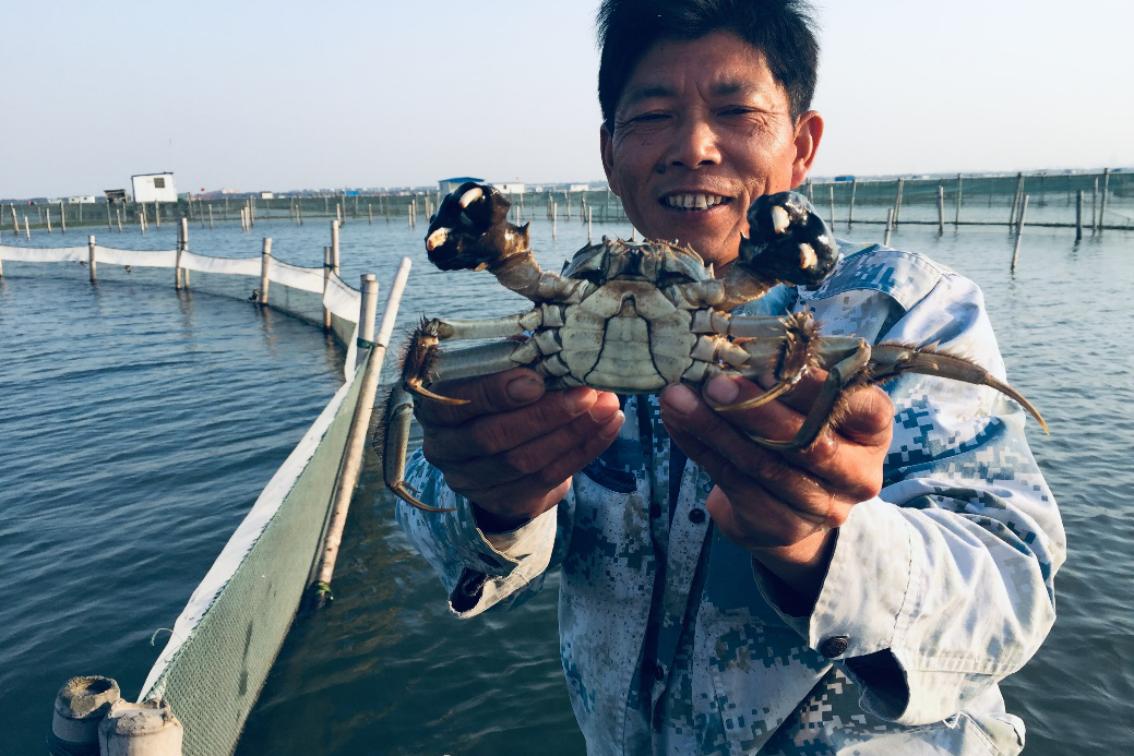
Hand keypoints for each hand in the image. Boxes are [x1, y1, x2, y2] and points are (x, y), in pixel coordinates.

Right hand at [416, 367, 622, 530]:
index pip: (457, 404)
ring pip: (526, 461)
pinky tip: (608, 426)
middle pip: (494, 437)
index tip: (536, 380)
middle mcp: (445, 450)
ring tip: (606, 406)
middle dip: (545, 414)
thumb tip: (552, 340)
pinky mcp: (505, 500)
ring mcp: (472, 481)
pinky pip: (550, 477)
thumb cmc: (496, 397)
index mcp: (435, 410)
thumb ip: (510, 360)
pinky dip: (585, 450)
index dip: (495, 393)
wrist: (494, 453)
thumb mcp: (491, 373)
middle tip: (586, 393)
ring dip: (573, 432)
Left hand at [659, 372, 892, 600]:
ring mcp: (822, 506)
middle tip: (713, 382)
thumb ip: (786, 378)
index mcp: (873, 430)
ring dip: (715, 428)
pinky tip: (677, 423)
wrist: (792, 510)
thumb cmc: (801, 434)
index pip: (862, 408)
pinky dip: (701, 449)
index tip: (783, 363)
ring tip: (678, 399)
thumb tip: (736, 345)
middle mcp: (857, 473)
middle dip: (756, 409)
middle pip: (808, 442)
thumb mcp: (809, 404)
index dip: (822, 388)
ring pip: (764, 465)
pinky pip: (735, 482)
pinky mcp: (782, 525)